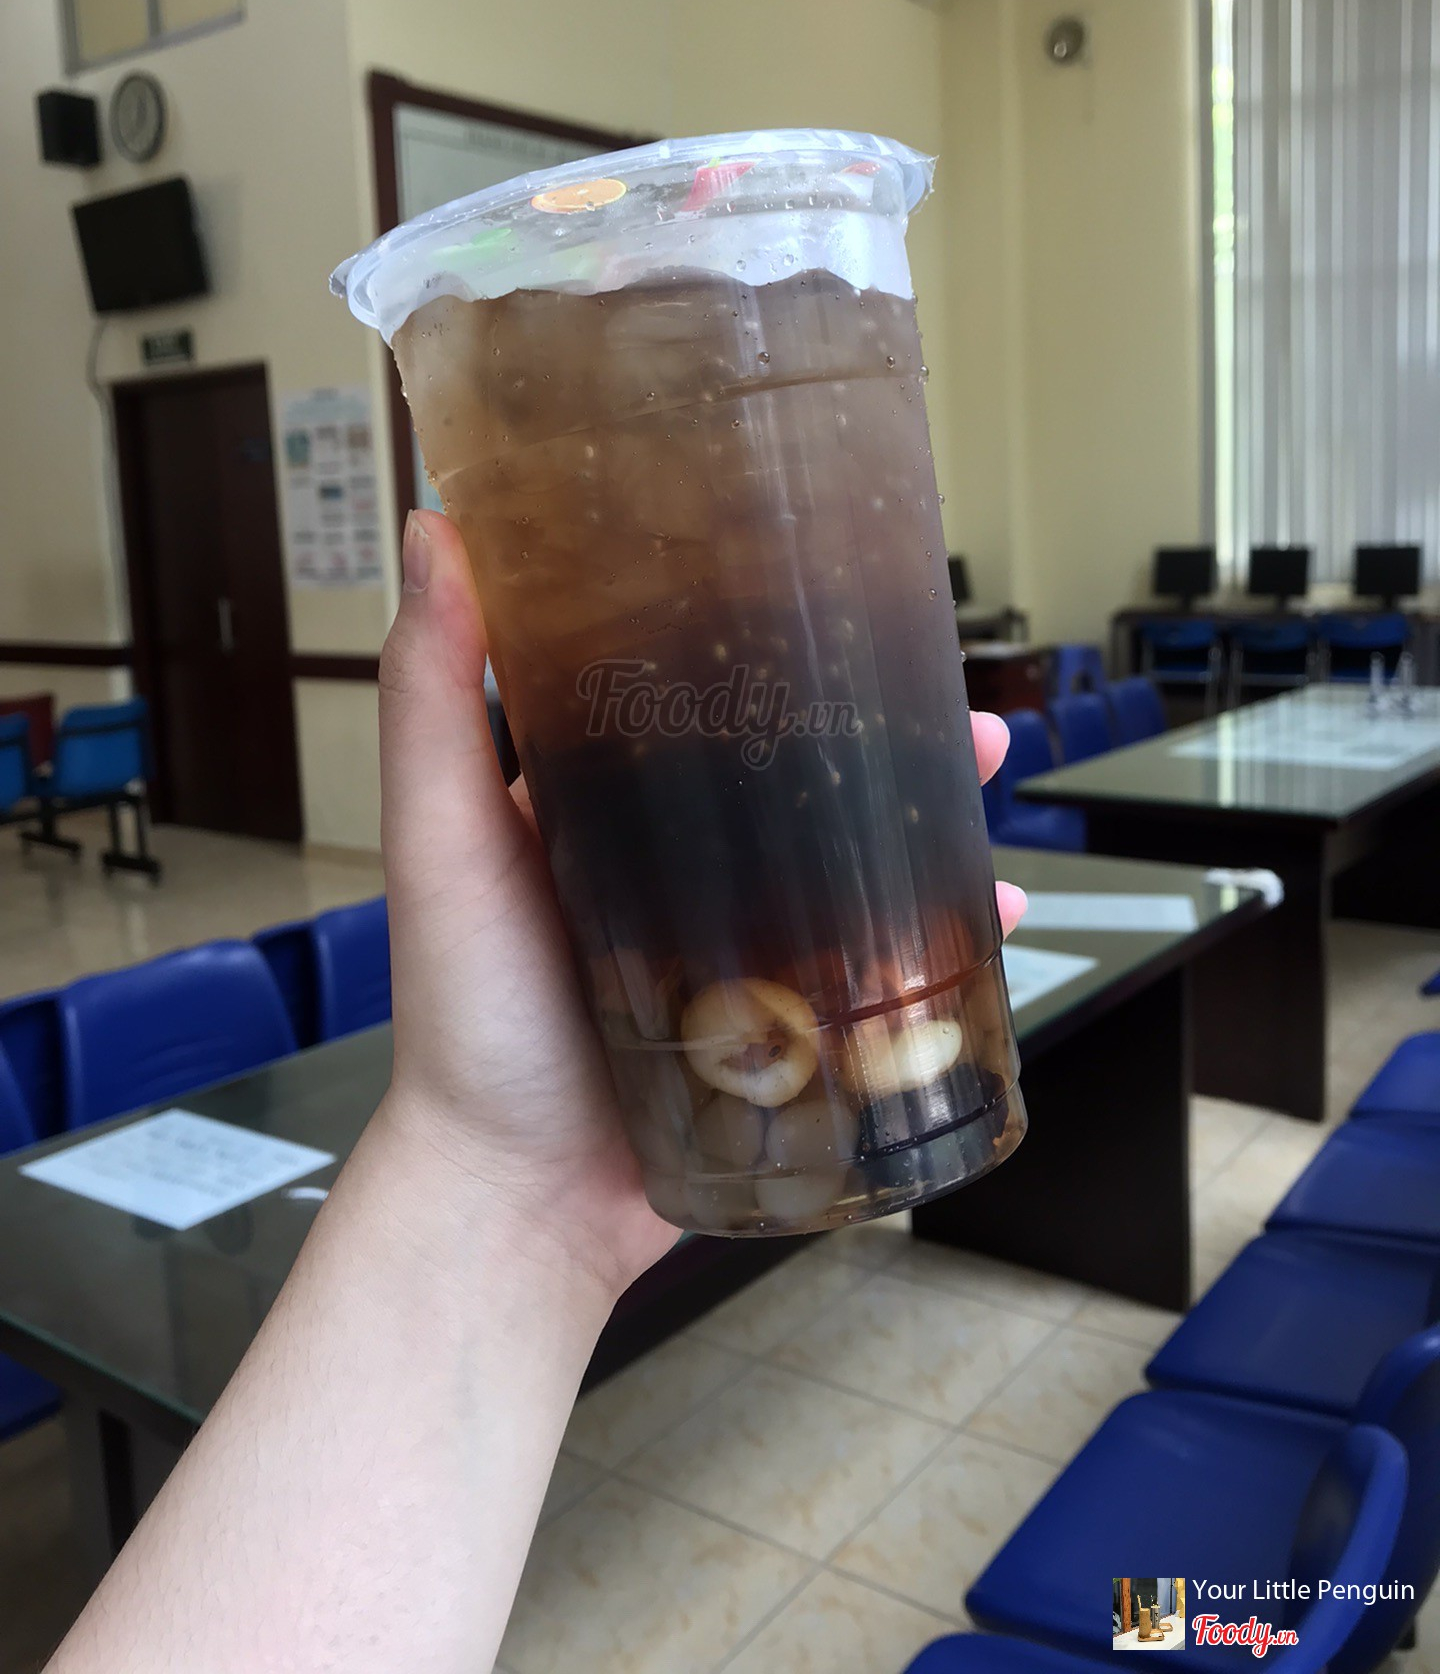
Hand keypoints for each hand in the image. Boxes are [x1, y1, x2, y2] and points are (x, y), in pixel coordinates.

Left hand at [376, 509, 1026, 1298]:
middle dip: (886, 730)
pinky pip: (872, 960)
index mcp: (597, 799)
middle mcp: (671, 859)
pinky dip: (934, 936)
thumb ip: (434, 696)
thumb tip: (438, 528)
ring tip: (991, 784)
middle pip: (799, 770)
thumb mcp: (443, 840)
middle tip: (960, 705)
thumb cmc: (468, 1021)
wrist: (517, 1201)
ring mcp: (732, 938)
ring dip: (928, 817)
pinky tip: (993, 917)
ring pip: (851, 855)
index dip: (771, 638)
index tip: (837, 593)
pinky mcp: (776, 1019)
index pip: (695, 691)